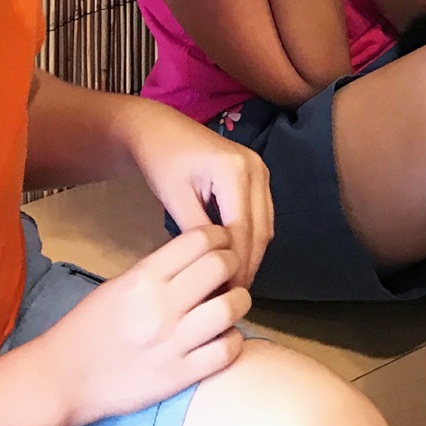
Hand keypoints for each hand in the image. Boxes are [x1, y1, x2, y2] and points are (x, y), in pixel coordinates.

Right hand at [39, 226, 249, 424]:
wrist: (63, 377)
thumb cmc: (88, 328)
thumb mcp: (119, 286)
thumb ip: (158, 272)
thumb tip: (197, 260)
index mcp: (143, 277)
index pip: (198, 240)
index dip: (220, 236)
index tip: (223, 242)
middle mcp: (160, 306)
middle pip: (220, 267)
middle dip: (234, 264)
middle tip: (231, 271)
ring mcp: (172, 342)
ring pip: (231, 308)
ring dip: (239, 301)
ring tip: (232, 303)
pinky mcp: (179, 375)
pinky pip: (226, 351)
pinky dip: (233, 340)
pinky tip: (224, 337)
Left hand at [127, 105, 272, 286]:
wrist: (160, 129)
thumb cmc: (162, 161)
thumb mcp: (174, 197)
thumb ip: (196, 232)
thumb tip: (212, 271)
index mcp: (234, 170)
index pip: (242, 229)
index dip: (235, 265)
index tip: (223, 293)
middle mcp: (256, 168)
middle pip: (260, 229)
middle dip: (248, 265)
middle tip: (230, 296)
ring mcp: (261, 170)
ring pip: (266, 225)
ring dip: (252, 255)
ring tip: (233, 284)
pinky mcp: (258, 175)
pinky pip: (262, 215)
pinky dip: (252, 239)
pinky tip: (236, 260)